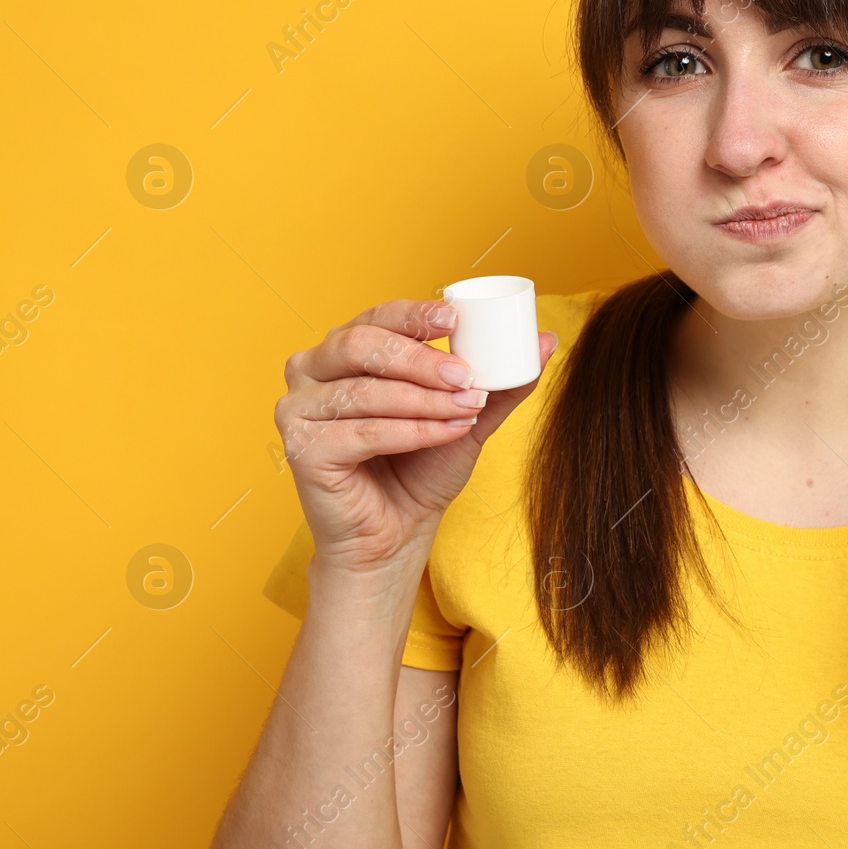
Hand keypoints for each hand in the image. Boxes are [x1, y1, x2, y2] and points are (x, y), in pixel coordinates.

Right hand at [275, 299, 558, 573]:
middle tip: (465, 375)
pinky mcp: (300, 448)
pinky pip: (363, 432)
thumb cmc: (420, 470)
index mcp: (346, 349)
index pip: (378, 317)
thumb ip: (502, 382)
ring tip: (467, 409)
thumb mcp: (468, 418)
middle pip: (363, 345)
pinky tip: (445, 432)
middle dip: (420, 359)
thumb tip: (548, 342)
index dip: (415, 315)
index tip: (456, 321)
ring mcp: (299, 408)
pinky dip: (410, 431)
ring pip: (365, 391)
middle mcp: (313, 370)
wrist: (395, 534)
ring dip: (424, 400)